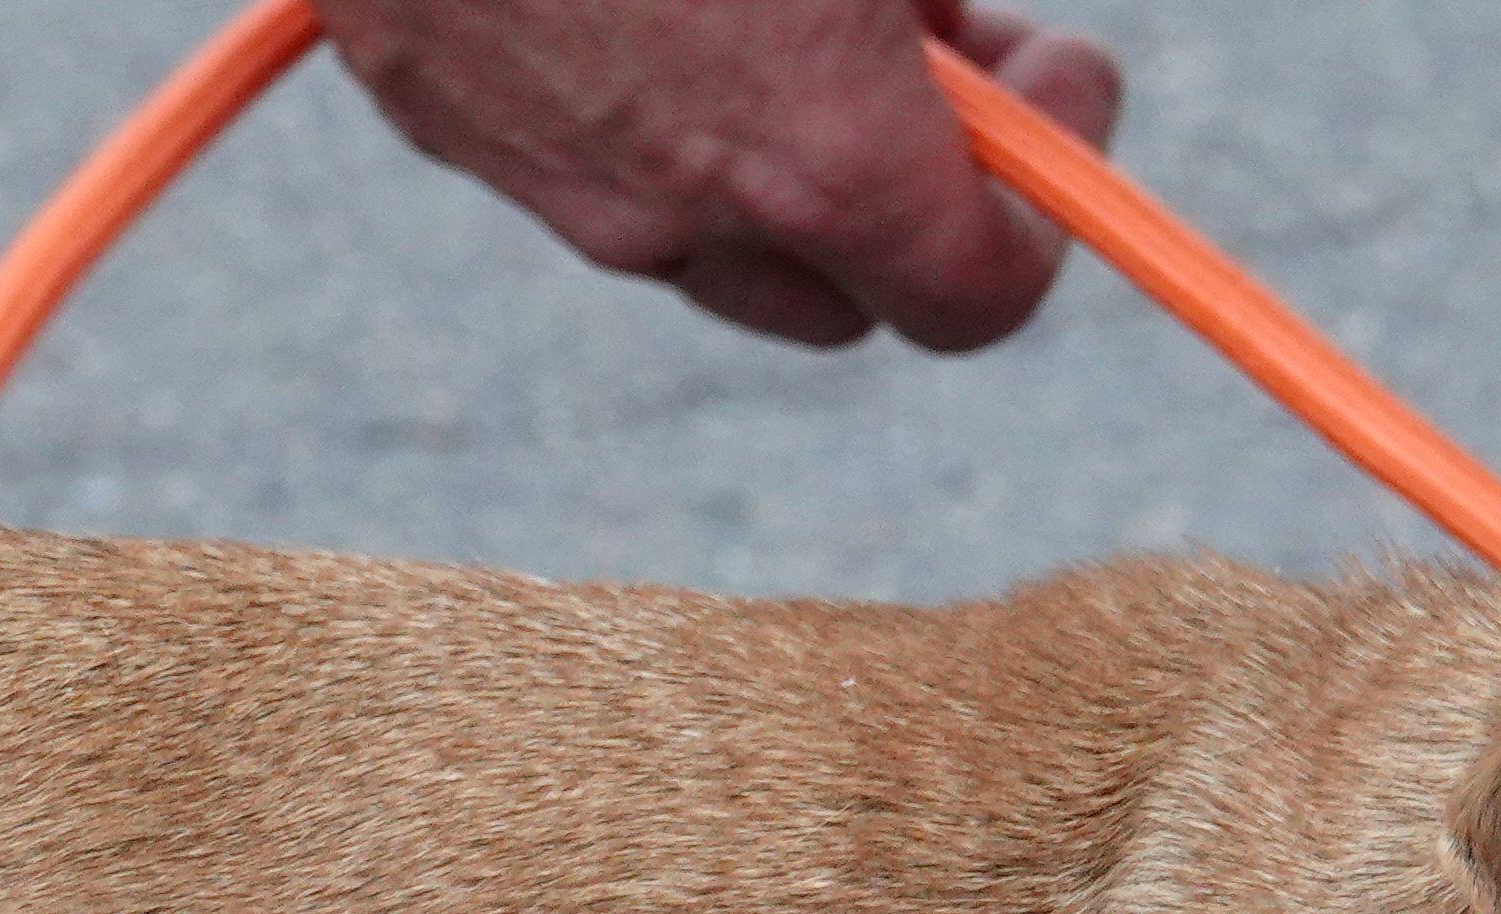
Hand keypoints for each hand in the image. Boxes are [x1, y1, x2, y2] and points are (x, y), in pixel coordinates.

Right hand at [307, 0, 1121, 350]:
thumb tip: (964, 17)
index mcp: (823, 159)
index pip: (982, 298)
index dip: (1052, 200)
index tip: (1062, 79)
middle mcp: (682, 216)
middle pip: (844, 293)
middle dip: (911, 190)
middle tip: (944, 43)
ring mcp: (545, 177)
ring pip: (701, 230)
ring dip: (770, 145)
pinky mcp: (439, 111)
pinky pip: (575, 153)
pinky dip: (639, 93)